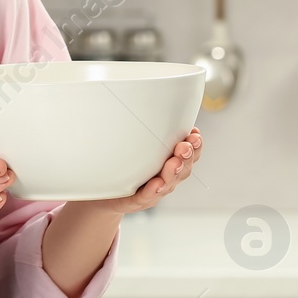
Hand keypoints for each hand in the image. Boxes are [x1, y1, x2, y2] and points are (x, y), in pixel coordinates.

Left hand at [75, 127, 202, 216]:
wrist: (101, 195)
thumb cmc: (121, 167)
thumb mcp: (134, 144)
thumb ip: (143, 127)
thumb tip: (141, 96)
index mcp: (168, 162)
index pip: (190, 153)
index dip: (196, 145)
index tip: (195, 133)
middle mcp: (165, 177)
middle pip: (184, 168)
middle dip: (188, 156)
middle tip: (186, 146)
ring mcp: (153, 191)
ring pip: (169, 183)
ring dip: (173, 172)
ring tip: (174, 162)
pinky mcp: (136, 201)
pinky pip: (146, 197)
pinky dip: (153, 191)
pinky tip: (156, 184)